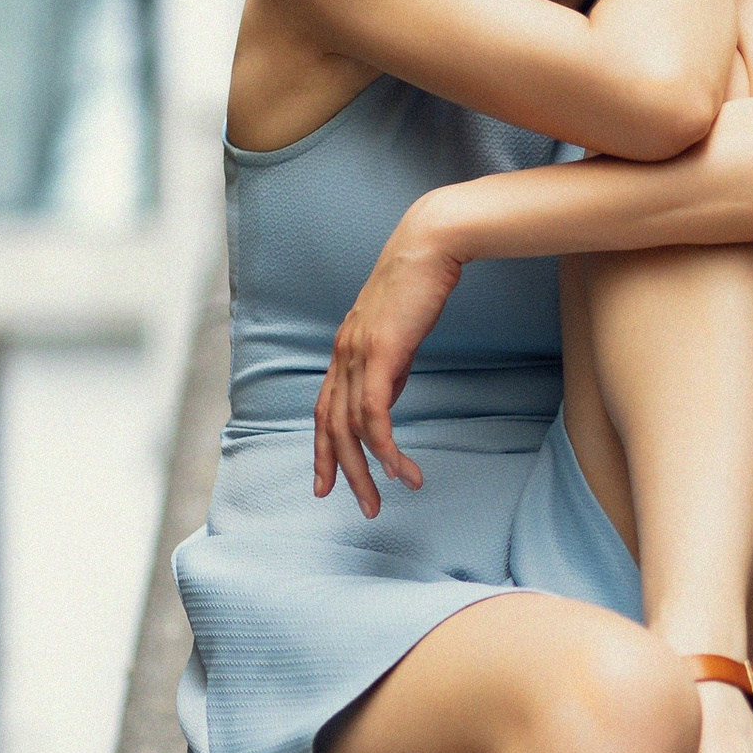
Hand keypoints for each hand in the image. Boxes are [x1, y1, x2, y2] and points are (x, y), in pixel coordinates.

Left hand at [313, 221, 463, 515]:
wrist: (429, 244)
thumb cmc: (420, 281)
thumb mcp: (400, 331)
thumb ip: (390, 361)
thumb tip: (390, 388)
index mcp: (345, 350)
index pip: (323, 410)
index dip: (323, 450)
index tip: (327, 484)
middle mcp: (343, 354)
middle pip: (330, 427)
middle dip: (342, 472)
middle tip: (362, 508)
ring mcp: (358, 354)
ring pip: (351, 428)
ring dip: (367, 470)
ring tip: (386, 497)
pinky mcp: (381, 353)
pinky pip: (376, 413)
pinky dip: (386, 447)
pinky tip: (401, 469)